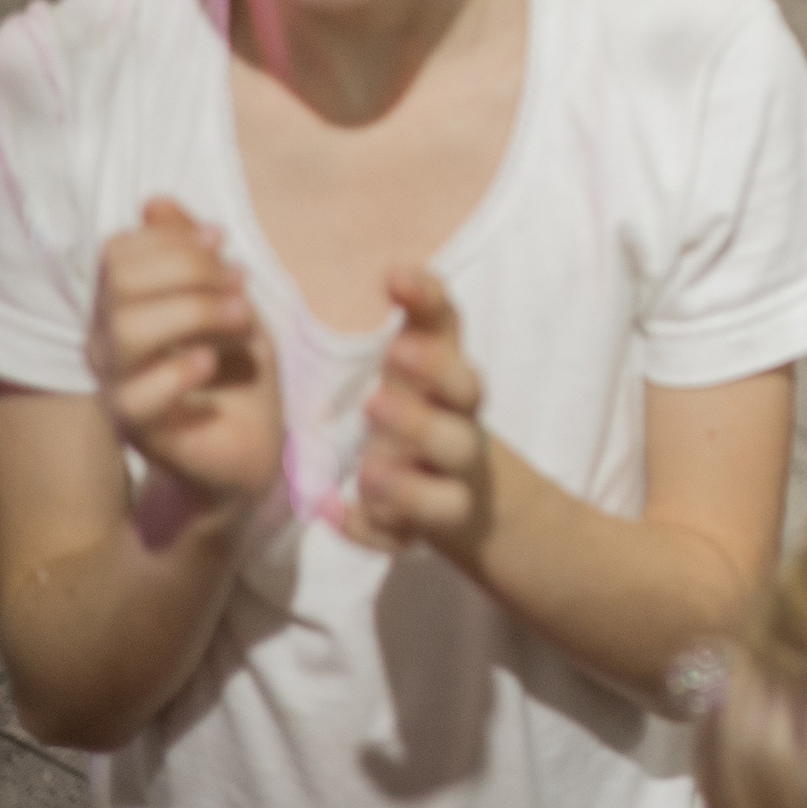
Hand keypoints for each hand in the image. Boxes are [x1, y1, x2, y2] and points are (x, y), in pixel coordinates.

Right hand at [87, 198, 282, 509]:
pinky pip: (134, 395)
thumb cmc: (238, 369)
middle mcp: (109, 343)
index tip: (221, 242)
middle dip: (190, 270)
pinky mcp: (138, 430)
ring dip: (196, 311)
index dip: (172, 239)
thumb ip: (193, 253)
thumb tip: (154, 201)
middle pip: (120, 283)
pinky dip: (178, 370)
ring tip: (243, 320)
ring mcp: (118, 386)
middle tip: (240, 286)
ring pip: (126, 329)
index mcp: (125, 306)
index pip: (119, 252)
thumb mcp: (229, 298)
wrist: (252, 444)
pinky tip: (213, 363)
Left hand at [345, 267, 491, 557]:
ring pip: (446, 489)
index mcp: (448, 375)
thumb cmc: (425, 406)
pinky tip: (339, 513)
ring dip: (408, 483)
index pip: (448, 331)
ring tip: (371, 471)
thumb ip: (416, 313)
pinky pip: (406, 537)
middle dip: (425, 399)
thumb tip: (397, 269)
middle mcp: (457, 425)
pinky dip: (374, 529)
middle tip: (382, 387)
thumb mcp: (421, 358)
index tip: (393, 278)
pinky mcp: (426, 525)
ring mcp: (449, 479)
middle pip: (461, 413)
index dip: (428, 303)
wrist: (467, 490)